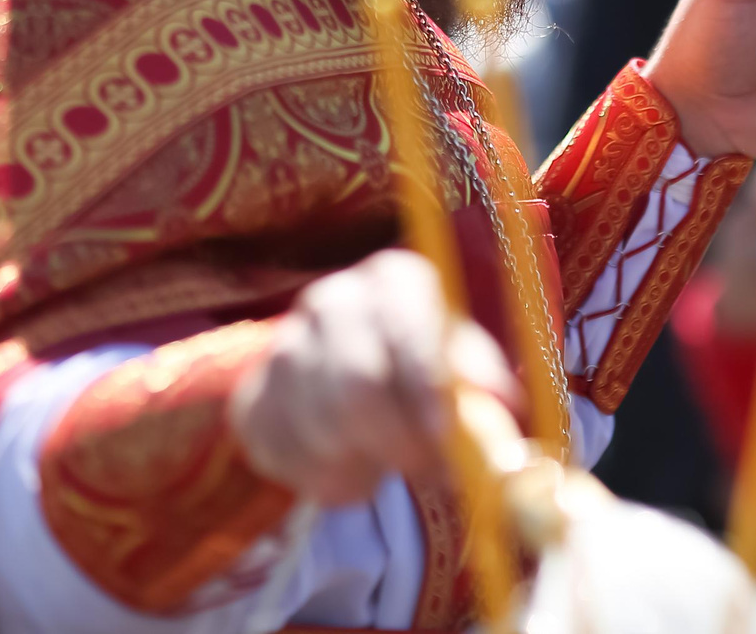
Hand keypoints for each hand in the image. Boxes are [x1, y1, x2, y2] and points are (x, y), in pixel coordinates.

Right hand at [230, 249, 516, 502]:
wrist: (354, 376)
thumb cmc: (425, 369)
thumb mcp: (463, 364)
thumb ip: (481, 383)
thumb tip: (502, 402)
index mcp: (394, 279)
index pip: (405, 323)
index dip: (424, 385)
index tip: (443, 437)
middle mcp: (333, 299)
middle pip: (355, 381)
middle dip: (396, 439)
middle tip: (423, 470)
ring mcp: (283, 345)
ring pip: (318, 426)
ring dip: (361, 463)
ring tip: (386, 464)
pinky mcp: (252, 396)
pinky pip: (281, 452)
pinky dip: (321, 477)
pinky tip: (346, 467)